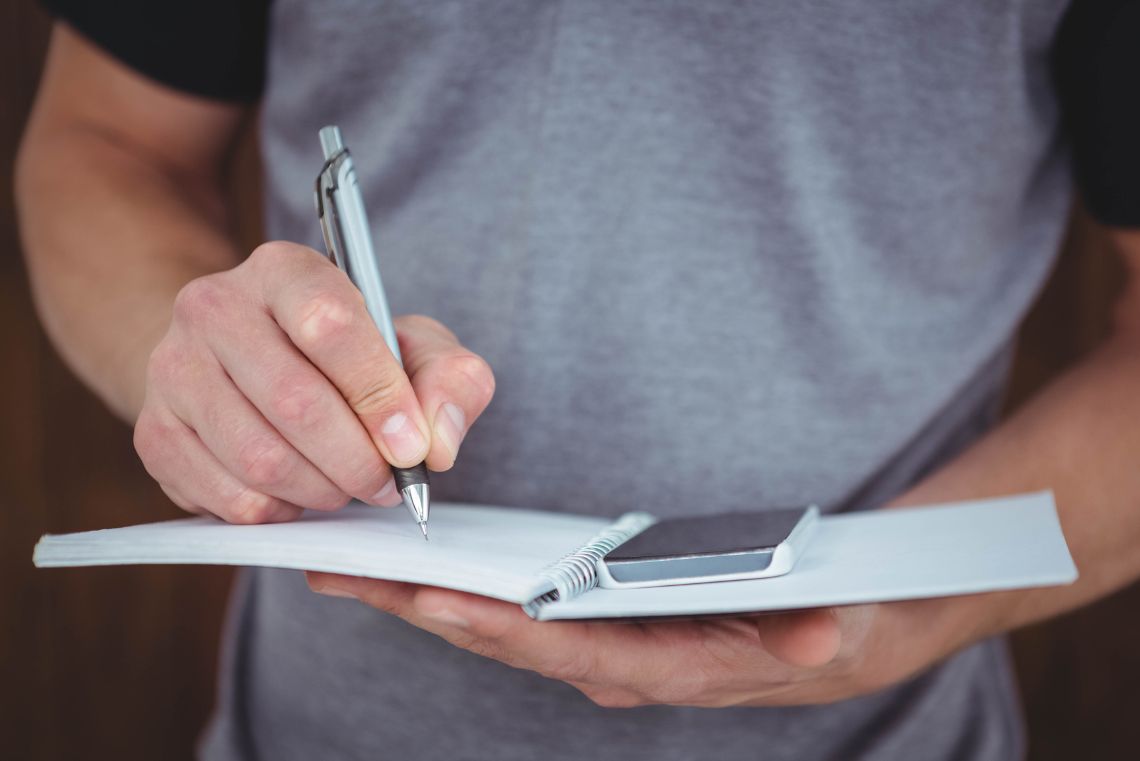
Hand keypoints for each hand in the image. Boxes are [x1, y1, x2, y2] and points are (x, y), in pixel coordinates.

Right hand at [134, 241, 494, 521]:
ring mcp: (173, 369)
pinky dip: (282, 511)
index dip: (379, 395)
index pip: (330, 325)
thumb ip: (449, 378)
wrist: (241, 362)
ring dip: (323, 490)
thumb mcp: (411, 346)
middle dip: (358, 460)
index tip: (413, 447)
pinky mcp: (155, 433)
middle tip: (388, 483)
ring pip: (261, 458)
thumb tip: (439, 440)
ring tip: (348, 486)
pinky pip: (230, 498)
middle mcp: (215, 307)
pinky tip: (301, 492)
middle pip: (295, 401)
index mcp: (285, 270)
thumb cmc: (344, 354)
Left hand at [304, 575, 964, 706]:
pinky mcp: (593, 624)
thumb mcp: (831, 631)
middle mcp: (615, 664)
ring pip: (495, 625)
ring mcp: (598, 646)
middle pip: (503, 638)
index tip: (429, 597)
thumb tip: (820, 641)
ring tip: (346, 567)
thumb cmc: (817, 629)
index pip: (564, 648)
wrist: (825, 641)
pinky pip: (511, 609)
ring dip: (418, 598)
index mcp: (662, 666)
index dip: (497, 626)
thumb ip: (819, 639)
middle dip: (418, 608)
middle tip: (339, 572)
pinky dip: (455, 589)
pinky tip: (409, 567)